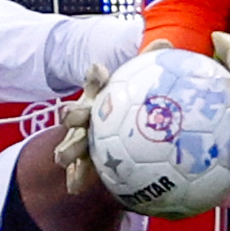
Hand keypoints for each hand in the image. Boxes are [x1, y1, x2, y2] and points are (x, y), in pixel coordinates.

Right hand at [55, 39, 170, 193]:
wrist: (114, 129)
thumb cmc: (128, 103)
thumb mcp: (138, 85)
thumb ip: (150, 65)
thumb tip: (166, 42)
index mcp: (99, 95)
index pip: (97, 82)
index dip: (97, 76)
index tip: (99, 70)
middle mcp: (86, 114)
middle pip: (76, 112)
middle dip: (72, 114)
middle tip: (72, 118)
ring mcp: (81, 137)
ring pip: (71, 141)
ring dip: (67, 149)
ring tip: (63, 159)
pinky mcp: (83, 159)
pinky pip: (78, 168)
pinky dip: (76, 177)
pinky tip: (75, 188)